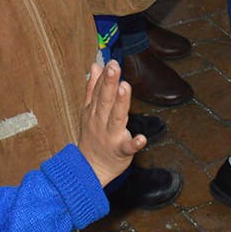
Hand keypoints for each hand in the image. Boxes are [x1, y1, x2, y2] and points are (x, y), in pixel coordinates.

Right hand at [77, 60, 147, 185]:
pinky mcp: (120, 151)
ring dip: (121, 103)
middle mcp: (100, 122)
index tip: (110, 61)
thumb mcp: (88, 111)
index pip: (99, 91)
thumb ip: (93, 88)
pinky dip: (135, 143)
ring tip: (125, 87)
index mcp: (94, 111)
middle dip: (110, 83)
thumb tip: (95, 65)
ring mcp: (110, 136)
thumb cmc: (93, 137)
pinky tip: (142, 138)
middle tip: (115, 66)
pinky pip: (128, 147)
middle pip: (105, 100)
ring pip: (116, 118)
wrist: (89, 170)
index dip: (105, 76)